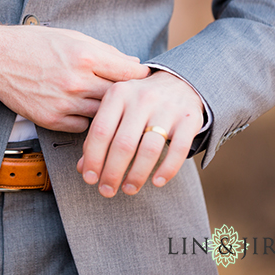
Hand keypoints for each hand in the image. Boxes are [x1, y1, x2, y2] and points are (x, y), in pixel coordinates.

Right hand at [0, 21, 149, 131]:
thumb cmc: (33, 43)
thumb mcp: (71, 36)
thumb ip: (104, 51)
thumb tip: (133, 63)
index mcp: (85, 56)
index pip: (131, 71)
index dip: (140, 75)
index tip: (142, 78)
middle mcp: (77, 81)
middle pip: (119, 96)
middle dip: (126, 95)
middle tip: (130, 96)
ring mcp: (64, 103)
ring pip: (102, 114)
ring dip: (106, 109)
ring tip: (104, 103)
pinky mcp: (51, 119)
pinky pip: (82, 126)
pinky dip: (85, 119)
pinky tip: (80, 109)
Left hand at [77, 70, 202, 197]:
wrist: (179, 83)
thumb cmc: (138, 104)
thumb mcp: (115, 111)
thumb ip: (98, 136)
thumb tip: (83, 169)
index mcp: (118, 94)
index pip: (100, 131)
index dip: (93, 159)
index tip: (89, 179)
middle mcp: (142, 98)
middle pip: (123, 143)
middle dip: (113, 172)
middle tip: (106, 191)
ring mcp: (168, 108)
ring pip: (149, 149)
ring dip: (137, 175)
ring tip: (128, 189)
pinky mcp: (190, 119)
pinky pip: (179, 149)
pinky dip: (167, 169)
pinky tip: (157, 182)